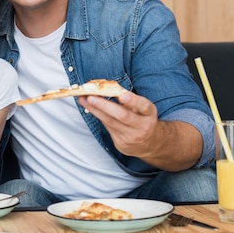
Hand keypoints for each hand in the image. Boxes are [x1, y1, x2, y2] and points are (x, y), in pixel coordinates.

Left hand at [78, 92, 201, 169]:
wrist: (150, 144)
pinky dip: (98, 116)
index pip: (143, 106)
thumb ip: (130, 100)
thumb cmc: (143, 119)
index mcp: (150, 114)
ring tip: (83, 99)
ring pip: (110, 122)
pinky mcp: (122, 144)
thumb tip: (109, 88)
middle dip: (105, 105)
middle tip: (91, 97)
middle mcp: (143, 126)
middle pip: (123, 116)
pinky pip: (108, 128)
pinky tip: (89, 108)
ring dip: (95, 110)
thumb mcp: (143, 109)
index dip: (133, 101)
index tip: (122, 95)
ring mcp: (132, 137)